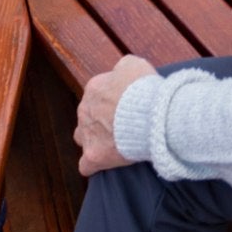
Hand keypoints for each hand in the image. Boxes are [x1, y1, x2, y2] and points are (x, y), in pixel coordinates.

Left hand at [75, 54, 156, 175]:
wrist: (150, 113)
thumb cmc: (144, 88)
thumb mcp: (134, 65)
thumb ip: (122, 68)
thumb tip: (120, 73)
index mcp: (94, 88)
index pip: (97, 94)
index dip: (113, 101)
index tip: (128, 106)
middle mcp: (85, 109)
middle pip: (88, 116)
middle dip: (102, 120)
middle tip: (124, 124)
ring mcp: (87, 134)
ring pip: (82, 138)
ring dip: (94, 140)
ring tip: (114, 144)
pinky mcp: (94, 155)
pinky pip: (86, 166)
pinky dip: (94, 165)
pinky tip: (105, 164)